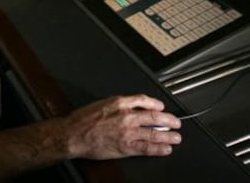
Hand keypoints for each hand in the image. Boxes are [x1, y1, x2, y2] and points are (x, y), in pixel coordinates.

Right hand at [63, 94, 181, 159]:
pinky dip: (159, 148)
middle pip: (154, 117)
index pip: (144, 100)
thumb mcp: (102, 104)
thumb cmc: (83, 120)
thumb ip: (118, 105)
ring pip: (154, 133)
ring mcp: (128, 132)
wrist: (73, 134)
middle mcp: (126, 116)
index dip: (156, 104)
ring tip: (176, 137)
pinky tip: (165, 149)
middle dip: (168, 120)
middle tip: (176, 123)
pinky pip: (147, 148)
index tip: (161, 107)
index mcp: (119, 103)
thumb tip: (132, 108)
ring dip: (168, 135)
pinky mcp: (126, 146)